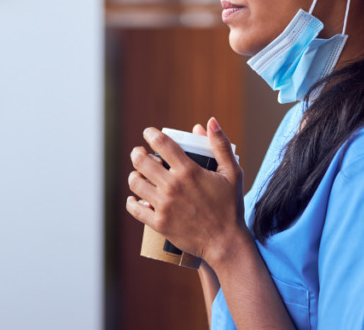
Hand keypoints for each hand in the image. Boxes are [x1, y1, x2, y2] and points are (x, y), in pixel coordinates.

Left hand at [125, 117, 245, 259]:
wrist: (226, 242)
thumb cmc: (230, 207)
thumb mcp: (232, 172)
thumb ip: (220, 145)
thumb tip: (209, 121)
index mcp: (188, 171)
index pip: (161, 143)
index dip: (150, 134)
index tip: (148, 133)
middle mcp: (172, 186)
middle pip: (142, 161)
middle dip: (137, 153)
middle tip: (139, 153)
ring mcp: (164, 205)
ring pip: (135, 183)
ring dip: (134, 175)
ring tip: (138, 174)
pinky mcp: (159, 223)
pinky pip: (135, 209)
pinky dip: (131, 202)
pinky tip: (134, 198)